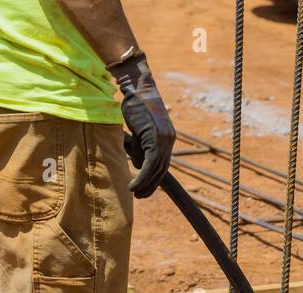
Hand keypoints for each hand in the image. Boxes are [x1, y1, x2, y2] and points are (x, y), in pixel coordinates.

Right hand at [111, 51, 175, 198]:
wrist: (137, 86)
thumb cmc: (135, 104)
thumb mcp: (138, 129)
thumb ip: (140, 147)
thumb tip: (138, 165)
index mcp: (167, 137)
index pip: (162, 163)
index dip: (154, 178)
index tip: (146, 188)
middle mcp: (169, 139)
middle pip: (161, 169)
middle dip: (151, 185)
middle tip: (140, 196)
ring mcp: (164, 139)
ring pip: (155, 169)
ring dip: (145, 184)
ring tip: (134, 192)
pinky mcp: (155, 138)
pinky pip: (150, 164)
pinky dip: (142, 177)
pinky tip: (133, 186)